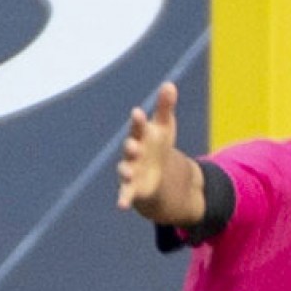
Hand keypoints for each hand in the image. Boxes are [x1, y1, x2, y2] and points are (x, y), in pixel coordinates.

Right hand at [117, 81, 178, 210]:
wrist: (156, 174)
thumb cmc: (158, 146)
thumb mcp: (164, 127)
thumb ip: (165, 108)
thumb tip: (170, 85)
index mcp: (140, 136)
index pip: (138, 127)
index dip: (138, 121)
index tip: (138, 113)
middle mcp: (132, 153)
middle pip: (129, 148)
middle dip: (130, 146)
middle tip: (133, 145)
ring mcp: (131, 170)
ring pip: (125, 170)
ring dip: (125, 171)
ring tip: (127, 172)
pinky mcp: (132, 189)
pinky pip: (125, 194)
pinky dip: (123, 199)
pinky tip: (121, 206)